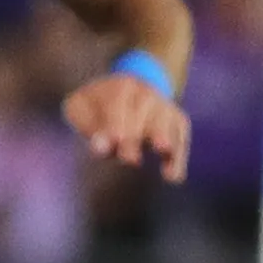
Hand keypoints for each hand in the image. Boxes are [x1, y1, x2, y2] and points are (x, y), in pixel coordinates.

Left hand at [64, 70, 190, 183]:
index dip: (116, 124)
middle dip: (137, 135)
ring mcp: (164, 106)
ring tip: (163, 152)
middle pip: (143, 113)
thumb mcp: (82, 109)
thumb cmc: (97, 107)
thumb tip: (101, 148)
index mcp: (121, 86)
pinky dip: (178, 156)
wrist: (127, 90)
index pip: (118, 105)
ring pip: (166, 122)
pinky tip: (172, 176)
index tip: (116, 141)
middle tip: (130, 159)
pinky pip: (181, 138)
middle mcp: (146, 92)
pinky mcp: (177, 121)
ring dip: (165, 137)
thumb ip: (87, 126)